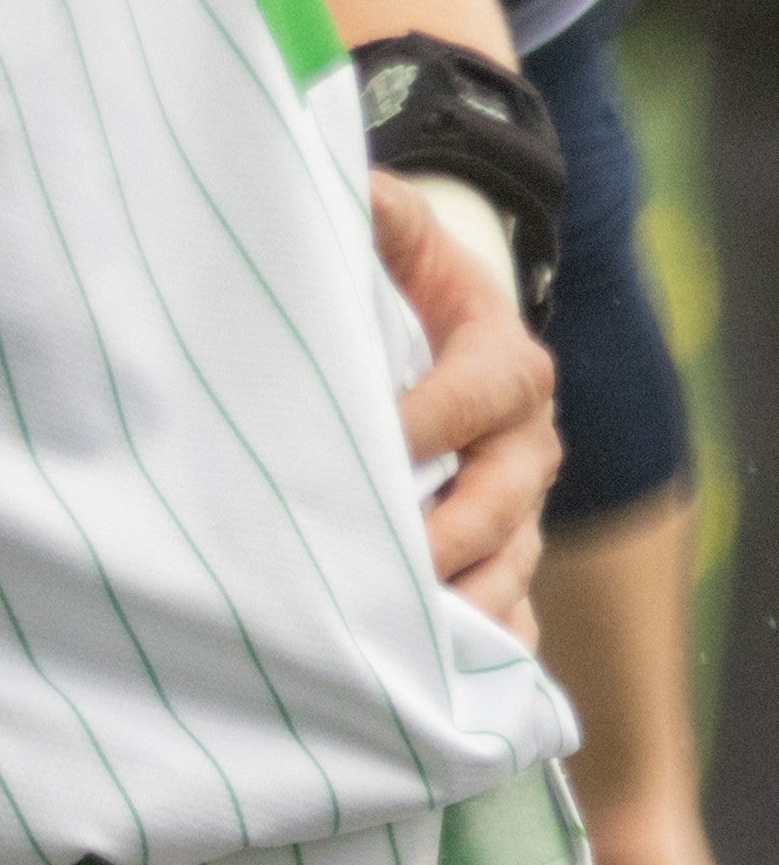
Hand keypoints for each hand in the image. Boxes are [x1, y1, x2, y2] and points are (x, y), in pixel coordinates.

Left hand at [376, 174, 560, 628]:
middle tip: (385, 567)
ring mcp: (516, 504)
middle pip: (504, 499)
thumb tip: (340, 181)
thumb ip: (375, 210)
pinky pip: (506, 612)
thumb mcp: (398, 235)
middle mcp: (524, 442)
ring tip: (406, 644)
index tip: (367, 447)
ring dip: (461, 605)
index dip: (427, 423)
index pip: (477, 397)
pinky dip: (477, 648)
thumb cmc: (408, 283)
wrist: (444, 323)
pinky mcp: (497, 551)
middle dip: (448, 535)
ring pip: (508, 564)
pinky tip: (432, 683)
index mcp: (503, 363)